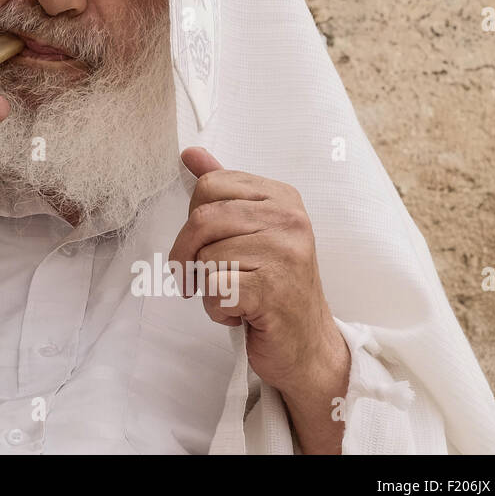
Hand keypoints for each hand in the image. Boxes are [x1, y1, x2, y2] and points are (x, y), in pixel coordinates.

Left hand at [169, 147, 348, 409]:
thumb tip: (191, 152)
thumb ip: (222, 189)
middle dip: (187, 255)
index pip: (208, 186)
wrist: (307, 343)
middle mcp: (289, 219)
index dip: (194, 221)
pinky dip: (217, 310)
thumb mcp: (250, 229)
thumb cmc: (272, 283)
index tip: (205, 244)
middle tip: (201, 277)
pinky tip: (242, 313)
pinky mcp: (273, 289)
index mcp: (281, 196)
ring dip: (207, 287)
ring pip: (204, 258)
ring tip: (237, 295)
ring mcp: (285, 254)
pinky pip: (214, 290)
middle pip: (200, 220)